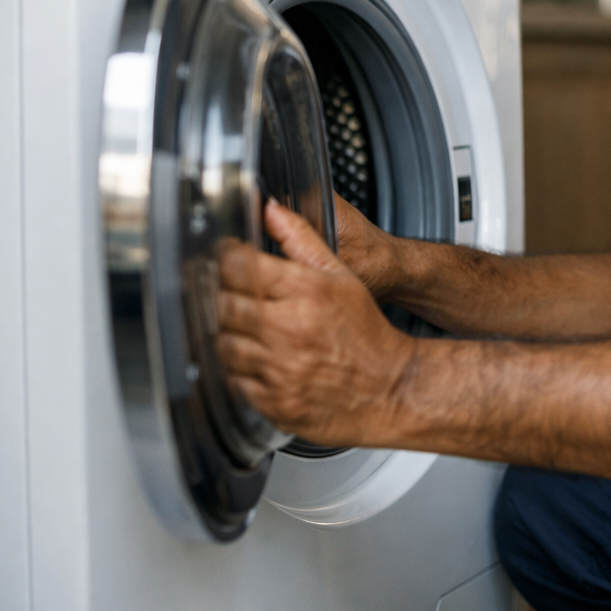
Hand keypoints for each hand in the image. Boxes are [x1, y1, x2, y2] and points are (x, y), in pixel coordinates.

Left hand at [217, 200, 410, 447]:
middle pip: (222, 304)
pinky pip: (231, 379)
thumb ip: (301, 239)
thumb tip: (270, 209)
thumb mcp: (341, 276)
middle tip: (228, 295)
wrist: (391, 388)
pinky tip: (253, 359)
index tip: (223, 260)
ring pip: (221, 343)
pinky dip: (235, 369)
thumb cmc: (366, 334)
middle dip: (220, 297)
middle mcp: (287, 328)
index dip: (223, 259)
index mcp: (303, 291)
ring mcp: (277, 368)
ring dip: (226, 334)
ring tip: (243, 329)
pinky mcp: (272, 400)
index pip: (237, 265)